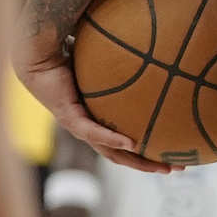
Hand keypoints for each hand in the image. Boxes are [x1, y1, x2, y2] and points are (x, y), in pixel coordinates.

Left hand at [12, 34, 172, 173]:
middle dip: (150, 164)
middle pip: (123, 155)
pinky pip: (94, 133)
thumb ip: (129, 61)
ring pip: (110, 152)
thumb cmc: (72, 54)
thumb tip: (159, 48)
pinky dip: (113, 140)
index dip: (148, 151)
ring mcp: (79, 126)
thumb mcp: (109, 62)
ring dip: (137, 161)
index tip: (173, 153)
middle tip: (177, 167)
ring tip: (161, 165)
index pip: (125, 143)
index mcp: (98, 119)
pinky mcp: (70, 117)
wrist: (39, 55)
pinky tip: (132, 143)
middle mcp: (89, 128)